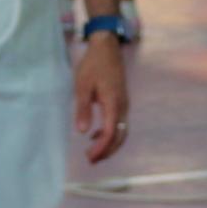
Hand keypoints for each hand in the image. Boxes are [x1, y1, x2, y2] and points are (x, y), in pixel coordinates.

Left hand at [73, 34, 127, 164]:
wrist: (107, 47)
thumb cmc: (93, 64)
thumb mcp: (82, 86)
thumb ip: (83, 109)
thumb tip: (83, 132)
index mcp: (114, 103)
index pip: (110, 133)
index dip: (101, 148)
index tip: (89, 157)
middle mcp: (123, 106)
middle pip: (120, 136)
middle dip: (107, 151)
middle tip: (91, 160)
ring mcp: (124, 104)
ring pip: (121, 131)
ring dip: (109, 144)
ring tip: (93, 153)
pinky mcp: (121, 101)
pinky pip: (119, 123)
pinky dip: (110, 133)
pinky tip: (95, 135)